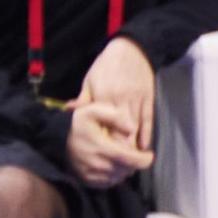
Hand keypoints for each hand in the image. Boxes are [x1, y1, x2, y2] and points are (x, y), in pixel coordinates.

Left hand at [63, 40, 154, 186]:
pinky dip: (146, 136)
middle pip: (120, 133)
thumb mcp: (90, 79)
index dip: (101, 144)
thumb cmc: (107, 65)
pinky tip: (142, 148)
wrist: (133, 49)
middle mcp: (121, 102)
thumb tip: (68, 111)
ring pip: (136, 130)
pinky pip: (148, 122)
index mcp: (104, 97)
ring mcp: (137, 102)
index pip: (102, 126)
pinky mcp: (149, 100)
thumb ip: (82, 99)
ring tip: (128, 165)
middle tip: (115, 168)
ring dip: (133, 149)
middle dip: (118, 152)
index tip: (98, 158)